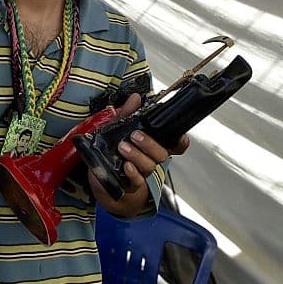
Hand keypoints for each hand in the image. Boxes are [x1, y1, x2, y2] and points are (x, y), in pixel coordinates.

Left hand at [90, 93, 188, 216]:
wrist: (100, 179)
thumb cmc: (112, 153)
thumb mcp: (115, 130)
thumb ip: (127, 115)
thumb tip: (136, 98)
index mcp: (151, 146)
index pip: (174, 146)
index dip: (180, 142)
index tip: (181, 137)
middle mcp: (150, 160)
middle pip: (161, 155)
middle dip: (150, 144)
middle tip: (135, 135)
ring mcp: (142, 174)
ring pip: (149, 166)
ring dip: (137, 156)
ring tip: (122, 147)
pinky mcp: (130, 185)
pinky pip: (137, 181)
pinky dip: (133, 174)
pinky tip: (126, 166)